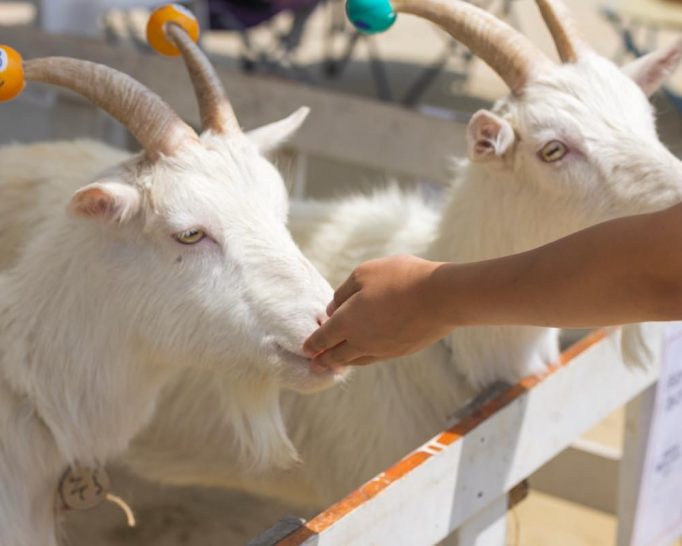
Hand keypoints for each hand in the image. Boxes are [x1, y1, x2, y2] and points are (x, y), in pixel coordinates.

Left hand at [303, 255, 453, 369]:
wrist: (440, 297)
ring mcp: (382, 349)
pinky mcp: (400, 351)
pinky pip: (375, 357)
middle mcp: (361, 342)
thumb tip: (335, 309)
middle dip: (323, 361)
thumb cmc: (399, 278)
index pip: (323, 338)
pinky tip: (364, 354)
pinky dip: (363, 358)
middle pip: (337, 356)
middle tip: (314, 366)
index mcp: (346, 322)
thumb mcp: (364, 273)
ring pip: (356, 360)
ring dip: (343, 363)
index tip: (305, 349)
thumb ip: (343, 292)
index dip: (312, 344)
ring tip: (335, 364)